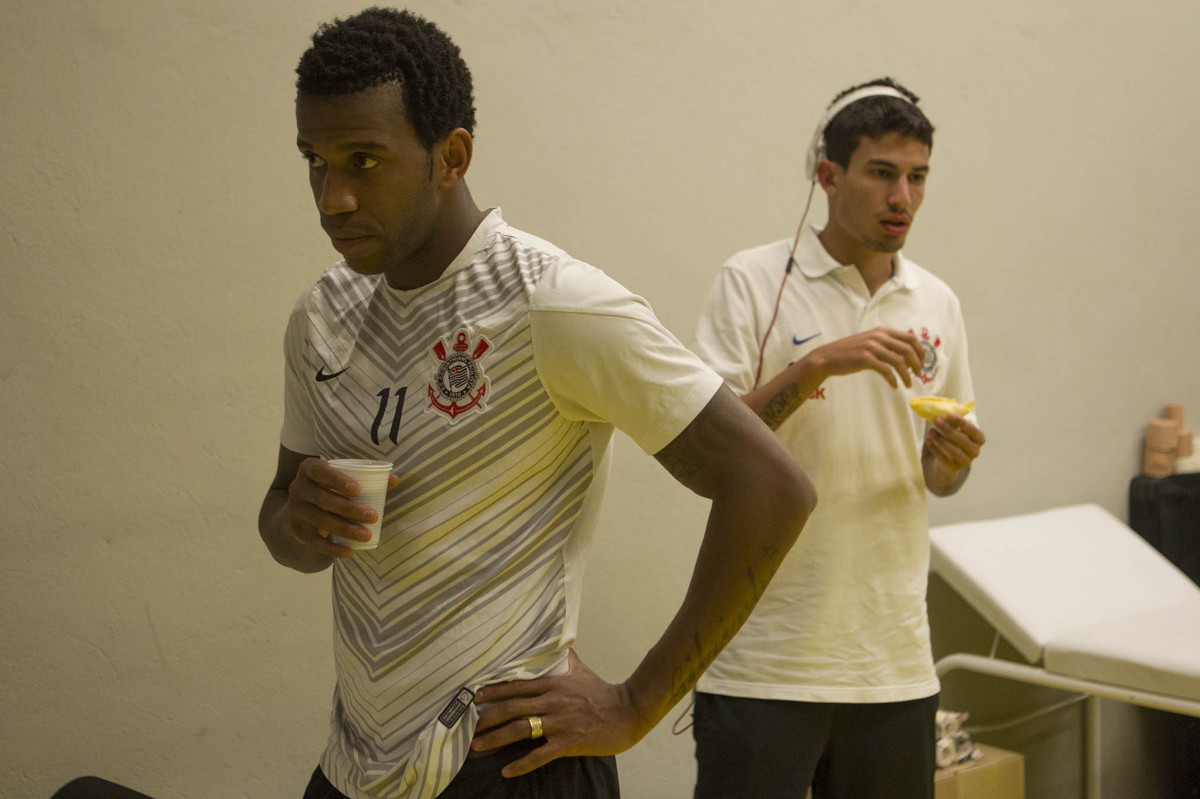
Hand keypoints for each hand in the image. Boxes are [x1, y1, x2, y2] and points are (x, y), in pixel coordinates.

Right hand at [283, 458, 399, 557]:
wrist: (298, 510)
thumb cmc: (328, 489)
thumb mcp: (340, 479)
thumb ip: (367, 478)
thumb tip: (394, 480)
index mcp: (309, 469)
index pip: (320, 471)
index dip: (337, 480)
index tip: (358, 490)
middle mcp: (298, 488)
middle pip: (323, 499)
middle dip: (350, 509)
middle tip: (373, 516)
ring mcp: (295, 510)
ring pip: (321, 521)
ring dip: (345, 529)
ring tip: (366, 535)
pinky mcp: (296, 530)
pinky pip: (314, 542)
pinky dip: (332, 548)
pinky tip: (350, 551)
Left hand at [471, 650, 643, 777]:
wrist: (626, 712)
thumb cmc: (602, 691)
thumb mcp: (580, 670)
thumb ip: (563, 658)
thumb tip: (555, 642)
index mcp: (553, 684)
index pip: (516, 686)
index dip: (494, 691)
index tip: (475, 697)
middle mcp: (552, 701)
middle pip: (512, 708)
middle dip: (487, 718)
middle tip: (468, 726)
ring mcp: (559, 723)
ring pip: (520, 730)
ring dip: (495, 739)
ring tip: (476, 747)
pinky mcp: (568, 742)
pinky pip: (540, 755)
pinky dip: (521, 764)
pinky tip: (506, 771)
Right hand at [811, 327, 923, 388]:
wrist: (828, 357)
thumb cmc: (849, 352)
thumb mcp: (869, 341)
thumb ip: (885, 344)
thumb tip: (905, 356)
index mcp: (882, 331)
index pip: (910, 337)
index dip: (920, 350)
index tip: (922, 362)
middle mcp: (879, 336)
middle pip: (908, 348)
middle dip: (917, 363)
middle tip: (919, 374)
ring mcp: (872, 347)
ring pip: (899, 361)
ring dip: (907, 374)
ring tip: (908, 384)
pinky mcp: (866, 359)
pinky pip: (886, 371)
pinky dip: (893, 380)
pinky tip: (894, 385)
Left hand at [925, 414, 985, 476]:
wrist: (947, 461)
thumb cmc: (953, 440)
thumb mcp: (956, 429)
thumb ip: (953, 422)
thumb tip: (943, 411)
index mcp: (979, 439)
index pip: (974, 431)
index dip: (962, 423)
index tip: (949, 414)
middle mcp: (975, 451)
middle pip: (963, 440)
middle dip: (948, 429)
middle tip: (936, 420)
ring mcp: (966, 461)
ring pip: (954, 450)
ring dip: (940, 439)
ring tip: (930, 431)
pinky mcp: (954, 468)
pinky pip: (944, 458)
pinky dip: (935, 448)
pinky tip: (928, 440)